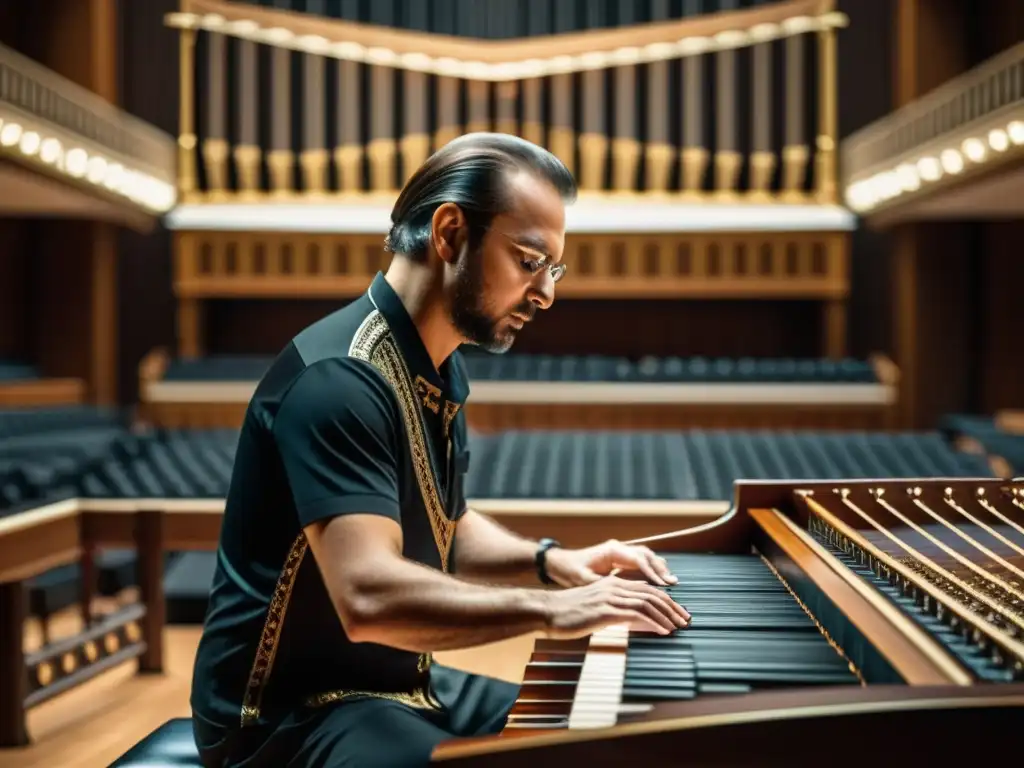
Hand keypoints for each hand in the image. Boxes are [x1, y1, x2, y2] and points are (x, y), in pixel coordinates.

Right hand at [542, 575, 689, 639]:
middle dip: (672, 607)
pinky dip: (654, 622)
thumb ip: (613, 610)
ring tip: (679, 627)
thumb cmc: (566, 613)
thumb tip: (630, 621)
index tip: (677, 612)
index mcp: (612, 584)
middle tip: (686, 620)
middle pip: (652, 593)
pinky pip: (637, 614)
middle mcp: (614, 586)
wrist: (546, 611)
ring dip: (667, 615)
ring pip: (648, 602)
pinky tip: (663, 631)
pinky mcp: (606, 609)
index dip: (665, 600)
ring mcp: (610, 597)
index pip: (646, 588)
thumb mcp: (594, 608)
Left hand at [545, 539, 678, 588]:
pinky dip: (651, 569)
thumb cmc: (569, 571)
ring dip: (658, 568)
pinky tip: (659, 580)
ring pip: (646, 556)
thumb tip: (621, 595)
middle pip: (647, 555)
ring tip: (671, 582)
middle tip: (673, 585)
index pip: (639, 560)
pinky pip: (640, 561)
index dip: (652, 573)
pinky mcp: (619, 559)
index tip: (663, 585)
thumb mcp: (584, 580)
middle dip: (661, 570)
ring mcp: (620, 552)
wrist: (558, 563)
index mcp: (612, 551)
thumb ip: (604, 586)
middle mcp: (619, 548)